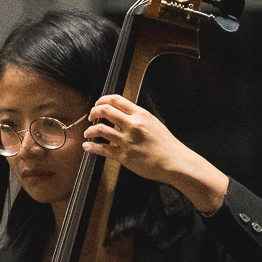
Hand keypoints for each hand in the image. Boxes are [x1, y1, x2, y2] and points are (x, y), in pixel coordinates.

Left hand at [83, 95, 227, 214]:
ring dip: (90, 130)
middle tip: (91, 116)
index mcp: (141, 115)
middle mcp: (133, 125)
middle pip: (105, 111)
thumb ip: (137, 118)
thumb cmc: (166, 145)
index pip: (116, 100)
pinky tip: (88, 146)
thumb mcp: (153, 123)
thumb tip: (121, 115)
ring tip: (87, 133)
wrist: (174, 162)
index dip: (102, 100)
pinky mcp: (124, 156)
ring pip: (100, 130)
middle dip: (94, 112)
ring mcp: (127, 141)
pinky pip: (102, 149)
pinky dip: (92, 147)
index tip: (98, 104)